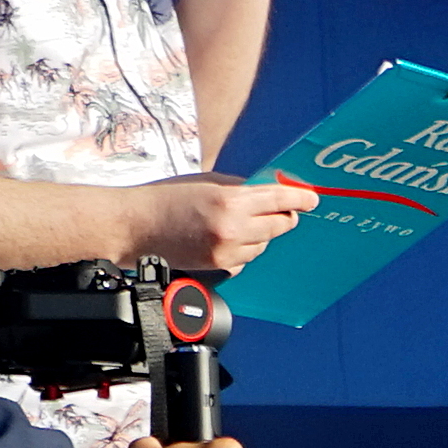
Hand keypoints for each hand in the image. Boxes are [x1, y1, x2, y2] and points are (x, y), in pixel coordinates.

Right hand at [132, 171, 317, 273]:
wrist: (134, 225)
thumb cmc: (166, 197)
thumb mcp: (208, 181)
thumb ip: (242, 187)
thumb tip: (271, 192)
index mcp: (230, 200)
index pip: (281, 201)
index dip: (301, 199)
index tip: (312, 199)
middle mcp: (232, 228)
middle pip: (280, 225)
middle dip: (285, 216)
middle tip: (283, 211)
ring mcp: (225, 251)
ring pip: (265, 245)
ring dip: (262, 234)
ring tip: (242, 223)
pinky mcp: (217, 266)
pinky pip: (247, 259)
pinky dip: (246, 249)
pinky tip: (229, 239)